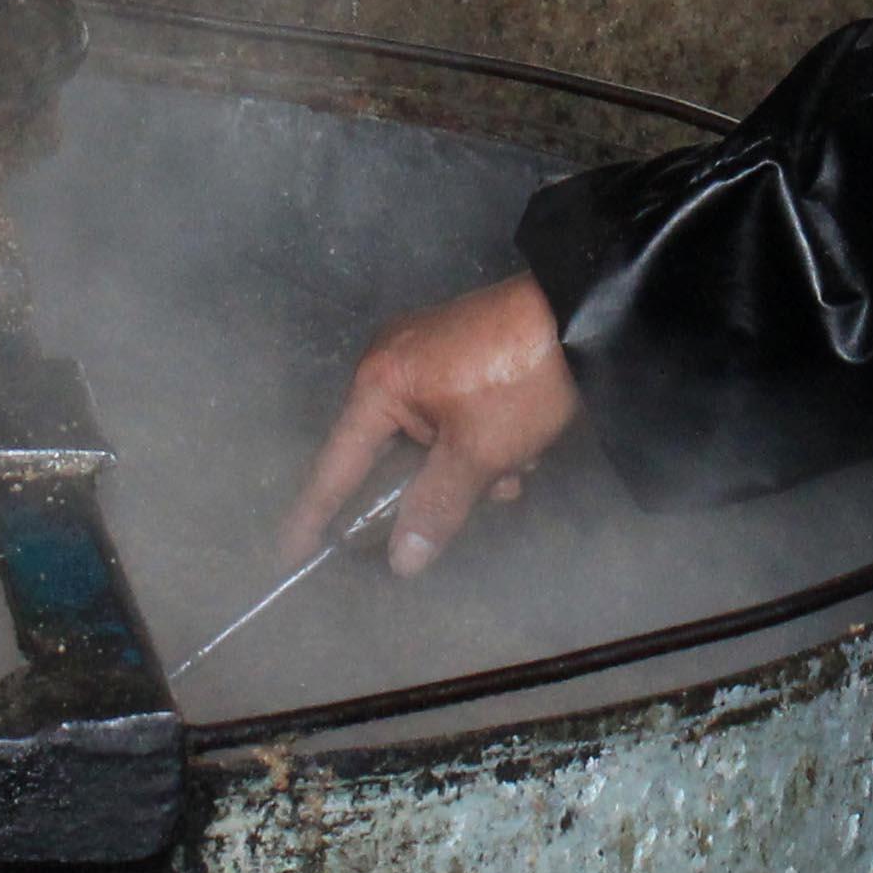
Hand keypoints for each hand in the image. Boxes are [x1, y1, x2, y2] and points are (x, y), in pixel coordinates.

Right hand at [278, 272, 582, 575]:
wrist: (583, 312)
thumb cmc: (519, 380)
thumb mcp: (478, 452)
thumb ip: (435, 507)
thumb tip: (400, 560)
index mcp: (380, 382)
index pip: (337, 463)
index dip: (315, 513)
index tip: (288, 553)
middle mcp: (392, 362)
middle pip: (393, 453)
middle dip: (439, 485)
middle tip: (475, 498)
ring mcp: (429, 352)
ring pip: (434, 439)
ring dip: (473, 465)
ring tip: (515, 469)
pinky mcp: (464, 352)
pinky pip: (456, 414)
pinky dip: (484, 439)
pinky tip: (524, 448)